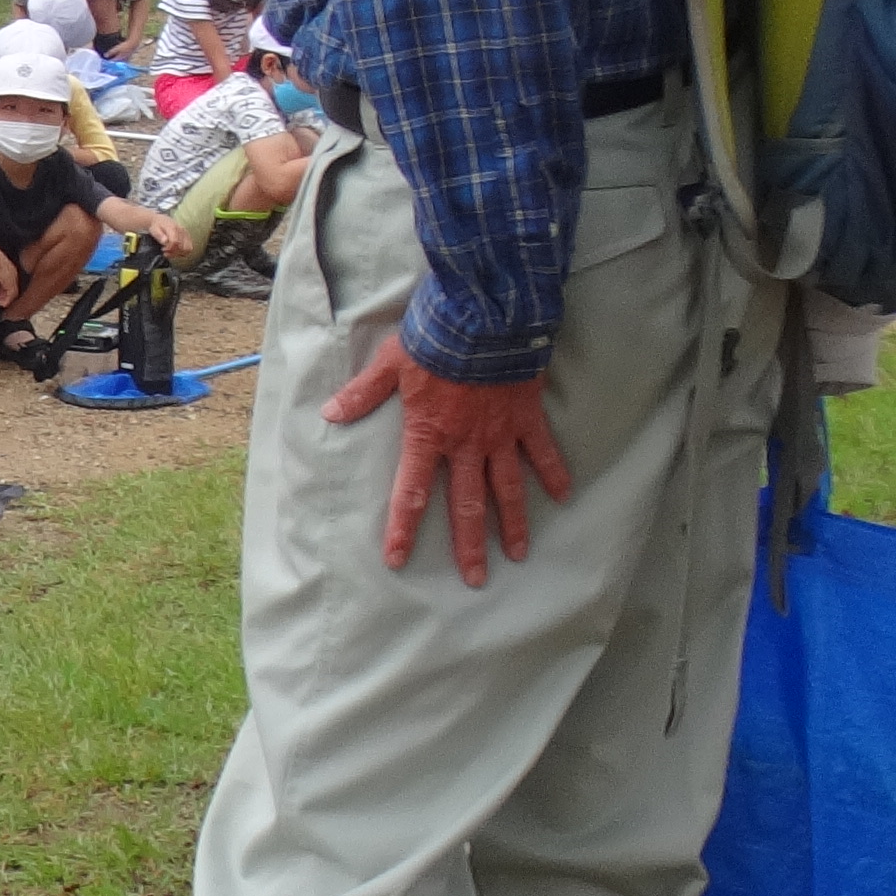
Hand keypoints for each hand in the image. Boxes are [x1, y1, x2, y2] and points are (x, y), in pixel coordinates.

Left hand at [137, 209, 189, 261]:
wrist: (159, 220)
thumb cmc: (156, 226)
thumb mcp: (154, 230)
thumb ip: (159, 236)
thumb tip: (165, 241)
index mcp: (173, 228)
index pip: (175, 242)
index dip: (170, 248)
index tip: (163, 249)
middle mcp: (182, 230)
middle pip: (183, 247)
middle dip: (174, 252)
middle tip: (166, 251)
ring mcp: (186, 234)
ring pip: (188, 248)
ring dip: (179, 253)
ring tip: (170, 252)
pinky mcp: (187, 237)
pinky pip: (189, 248)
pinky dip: (182, 252)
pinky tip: (174, 252)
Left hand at [324, 334, 576, 582]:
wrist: (483, 316)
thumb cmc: (433, 339)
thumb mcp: (390, 364)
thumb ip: (363, 393)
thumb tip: (330, 413)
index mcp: (428, 435)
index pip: (410, 493)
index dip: (403, 529)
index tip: (398, 561)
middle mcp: (465, 444)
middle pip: (466, 505)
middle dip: (468, 545)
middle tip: (475, 579)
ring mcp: (500, 434)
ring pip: (507, 489)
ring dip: (512, 523)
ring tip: (517, 554)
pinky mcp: (526, 417)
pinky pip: (543, 452)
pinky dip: (555, 473)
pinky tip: (565, 497)